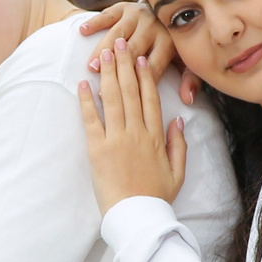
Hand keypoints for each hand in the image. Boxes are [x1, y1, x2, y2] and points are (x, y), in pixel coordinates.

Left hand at [79, 38, 183, 212]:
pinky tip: (83, 83)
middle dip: (124, 64)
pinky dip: (86, 100)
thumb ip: (178, 144)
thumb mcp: (178, 172)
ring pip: (112, 99)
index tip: (142, 58)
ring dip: (107, 74)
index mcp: (156, 136)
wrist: (137, 217)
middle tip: (120, 43)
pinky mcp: (98, 150)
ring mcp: (117, 139)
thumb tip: (178, 120)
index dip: (145, 76)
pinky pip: (92, 119)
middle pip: (130, 91)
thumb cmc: (157, 198)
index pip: (151, 98)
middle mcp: (137, 132)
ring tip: (103, 54)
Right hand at [81, 0, 199, 103]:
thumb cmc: (171, 44)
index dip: (138, 82)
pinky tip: (83, 32)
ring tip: (91, 64)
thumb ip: (189, 80)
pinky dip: (95, 22)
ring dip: (104, 48)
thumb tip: (187, 99)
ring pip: (118, 33)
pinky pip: (107, 14)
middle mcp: (153, 27)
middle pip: (133, 49)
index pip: (152, 66)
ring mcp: (137, 15)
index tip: (124, 99)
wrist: (166, 10)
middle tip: (103, 80)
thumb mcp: (184, 60)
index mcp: (168, 42)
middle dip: (118, 66)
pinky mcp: (124, 6)